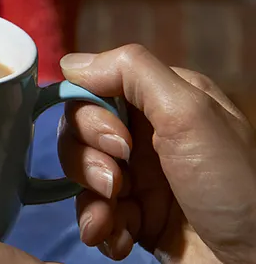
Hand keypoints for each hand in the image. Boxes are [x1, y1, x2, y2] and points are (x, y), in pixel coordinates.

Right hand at [58, 44, 255, 263]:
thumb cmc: (233, 187)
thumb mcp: (190, 113)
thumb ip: (132, 73)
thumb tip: (70, 63)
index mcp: (165, 100)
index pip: (96, 88)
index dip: (91, 115)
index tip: (118, 142)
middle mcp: (149, 134)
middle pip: (80, 131)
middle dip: (87, 159)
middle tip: (116, 184)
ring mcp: (140, 178)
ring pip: (81, 173)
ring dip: (90, 197)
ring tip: (115, 219)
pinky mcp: (134, 217)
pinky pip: (93, 212)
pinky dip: (98, 226)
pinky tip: (118, 239)